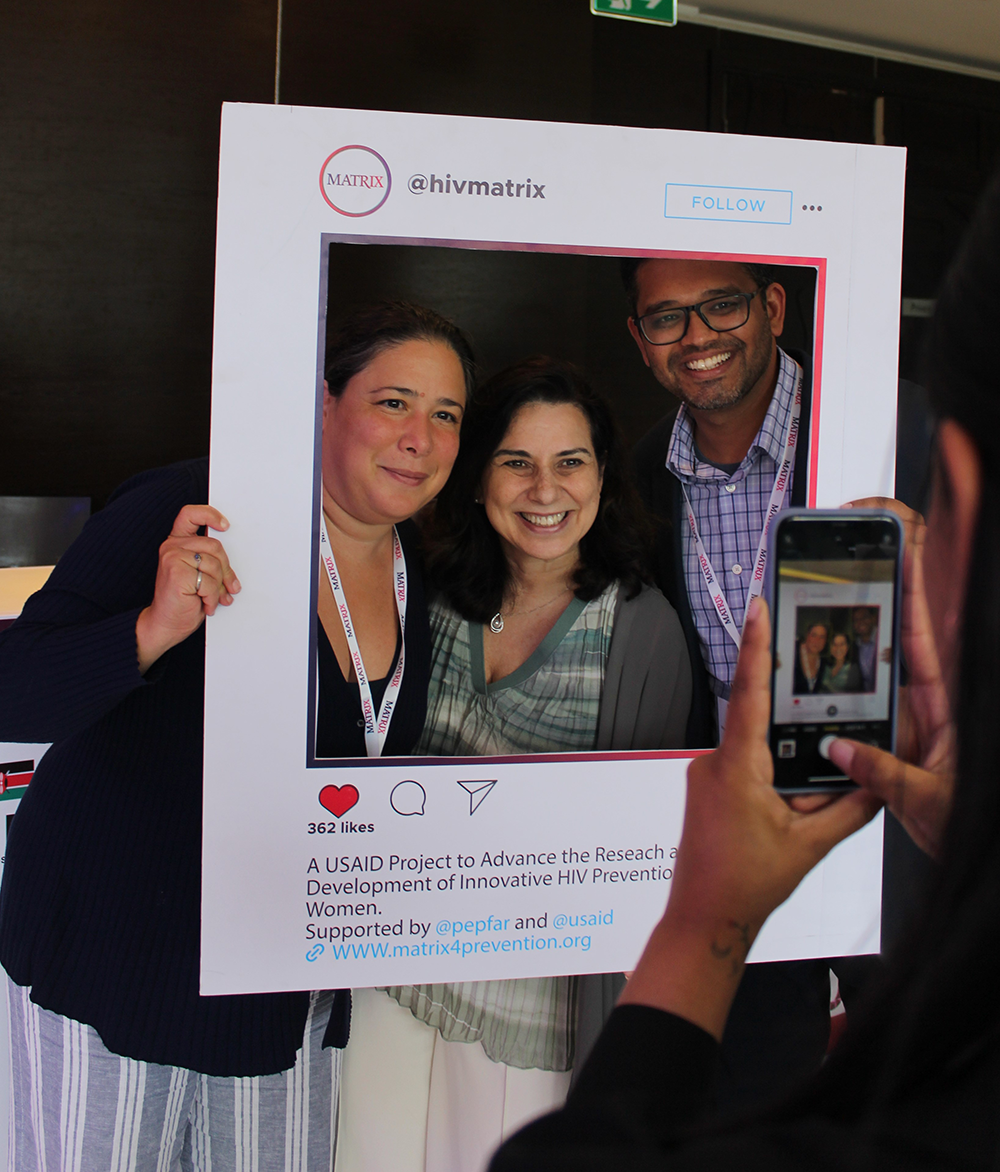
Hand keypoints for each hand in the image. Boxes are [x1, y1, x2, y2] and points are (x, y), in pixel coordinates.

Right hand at [135, 505, 240, 673]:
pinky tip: (205, 605)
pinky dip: (212, 597)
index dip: (210, 514)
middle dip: (226, 570)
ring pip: (214, 565)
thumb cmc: (183, 601)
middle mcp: (172, 547)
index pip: (190, 515)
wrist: (165, 624)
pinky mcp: (176, 573)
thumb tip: (233, 566)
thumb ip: (210, 561)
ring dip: (219, 587)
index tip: (225, 525)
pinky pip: (209, 582)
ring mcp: (172, 558)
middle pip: (214, 546)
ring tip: (212, 599)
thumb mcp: (199, 575)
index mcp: (177, 543)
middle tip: (229, 587)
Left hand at [620, 599, 880, 1039]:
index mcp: (737, 768)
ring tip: (792, 817)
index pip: (750, 693)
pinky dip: (769, 783)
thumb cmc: (744, 885)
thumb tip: (875, 778)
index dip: (755, 646)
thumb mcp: (810, 846)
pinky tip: (783, 817)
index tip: (757, 607)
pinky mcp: (704, 787)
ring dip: (782, 772)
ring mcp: (704, 775)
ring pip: (755, 752)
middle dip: (792, 736)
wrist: (702, 918)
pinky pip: (742, 769)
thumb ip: (849, 808)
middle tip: (806, 763)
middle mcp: (714, 763)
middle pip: (761, 725)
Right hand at [833, 498, 954, 856]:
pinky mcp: (907, 740)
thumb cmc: (973, 824)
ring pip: (886, 668)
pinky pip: (875, 702)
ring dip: (861, 640)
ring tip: (829, 606)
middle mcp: (935, 706)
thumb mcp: (928, 802)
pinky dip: (854, 685)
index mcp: (947, 707)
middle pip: (905, 638)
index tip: (898, 551)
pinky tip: (828, 673)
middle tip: (853, 561)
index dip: (914, 591)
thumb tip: (839, 747)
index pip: (927, 635)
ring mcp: (920, 720)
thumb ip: (881, 773)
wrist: (987, 856)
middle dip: (882, 598)